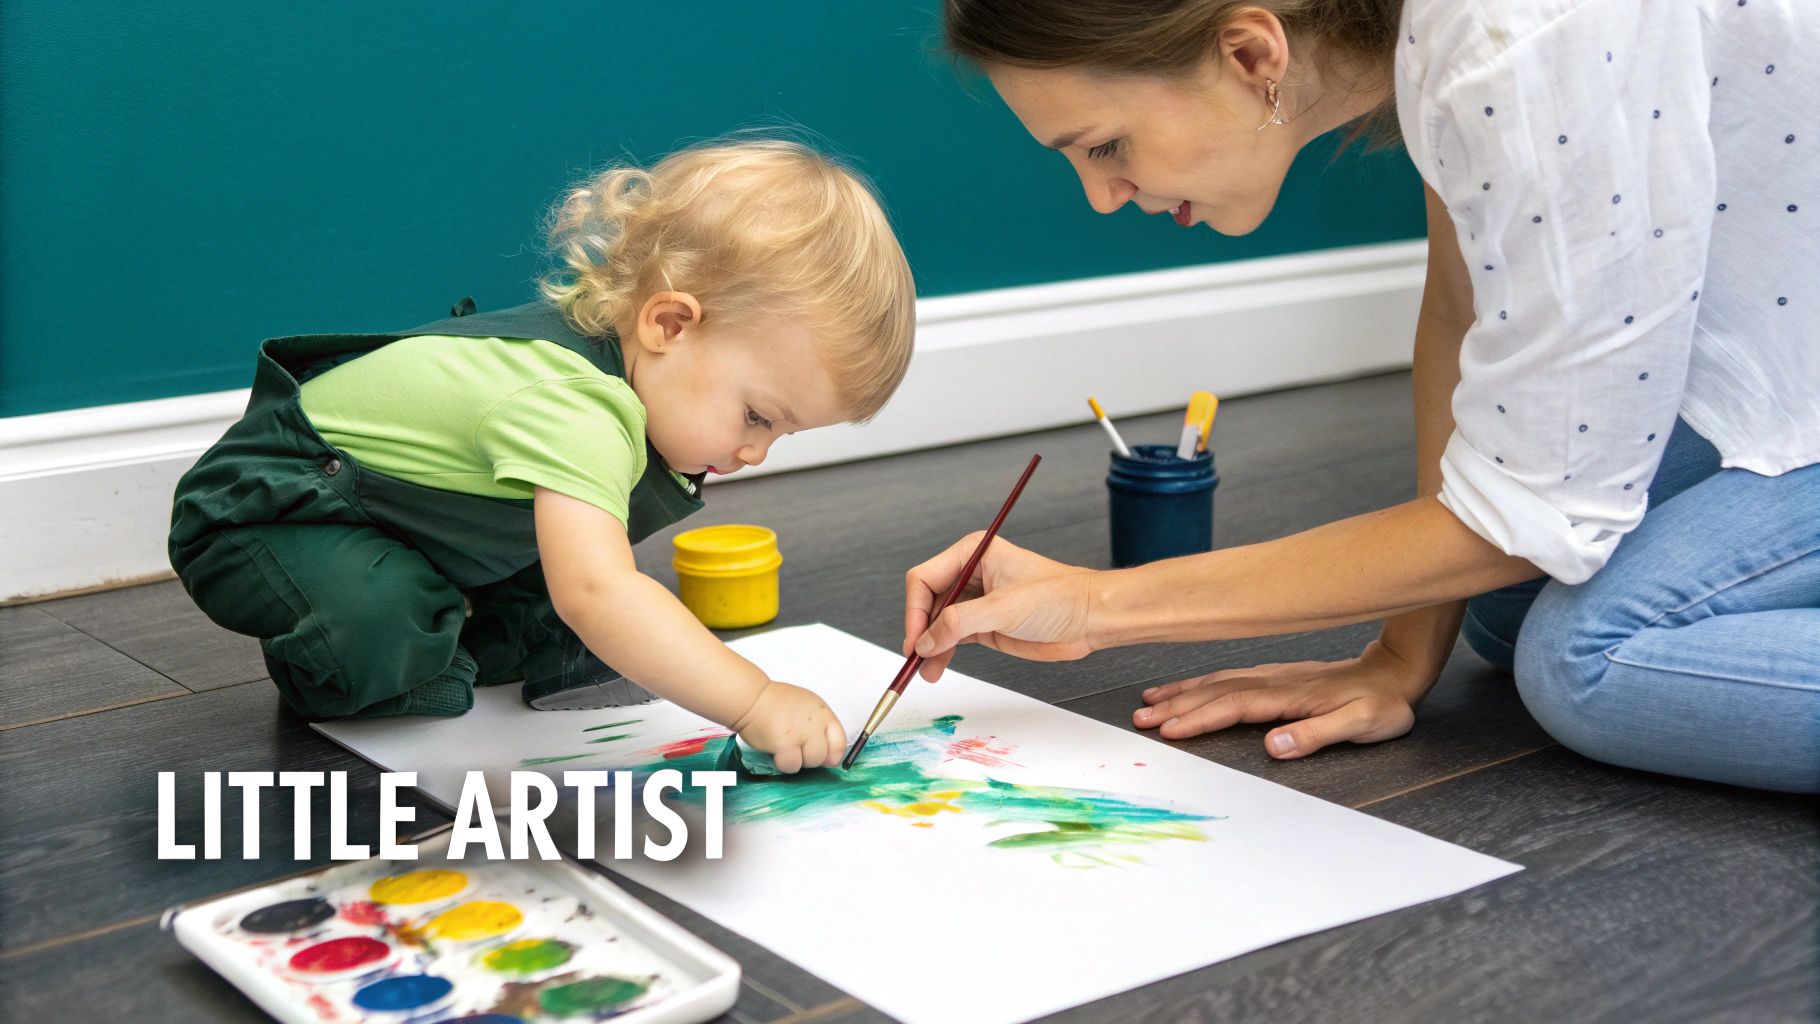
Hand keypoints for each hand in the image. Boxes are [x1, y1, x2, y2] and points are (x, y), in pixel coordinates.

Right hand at [731, 681, 845, 773]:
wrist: (751, 699)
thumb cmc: (775, 703)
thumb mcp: (806, 705)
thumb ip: (818, 725)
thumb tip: (829, 754)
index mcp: (822, 712)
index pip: (840, 741)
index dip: (833, 754)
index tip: (826, 759)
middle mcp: (815, 722)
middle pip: (824, 755)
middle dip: (810, 757)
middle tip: (796, 748)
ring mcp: (801, 733)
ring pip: (810, 762)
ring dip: (797, 760)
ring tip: (785, 748)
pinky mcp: (785, 744)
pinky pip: (792, 765)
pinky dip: (783, 763)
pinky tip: (776, 751)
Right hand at [903, 533, 1097, 680]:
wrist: (1090, 618)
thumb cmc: (1059, 597)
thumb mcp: (1004, 608)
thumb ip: (961, 622)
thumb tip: (924, 640)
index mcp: (973, 553)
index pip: (925, 579)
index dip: (915, 610)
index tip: (915, 639)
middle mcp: (970, 574)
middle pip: (927, 602)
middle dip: (919, 630)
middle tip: (916, 658)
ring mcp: (976, 601)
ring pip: (936, 623)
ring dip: (929, 646)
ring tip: (927, 672)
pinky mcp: (984, 624)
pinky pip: (951, 637)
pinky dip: (942, 652)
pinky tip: (937, 666)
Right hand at [1131, 642, 1431, 758]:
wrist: (1396, 671)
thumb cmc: (1382, 703)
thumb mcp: (1361, 724)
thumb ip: (1317, 733)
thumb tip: (1274, 746)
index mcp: (1289, 694)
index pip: (1235, 705)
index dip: (1201, 718)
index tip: (1170, 731)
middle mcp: (1273, 681)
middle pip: (1215, 692)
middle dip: (1177, 706)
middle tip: (1142, 720)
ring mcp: (1270, 675)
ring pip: (1216, 681)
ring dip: (1181, 693)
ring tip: (1148, 703)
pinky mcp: (1272, 676)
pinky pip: (1226, 677)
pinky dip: (1199, 683)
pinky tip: (1184, 689)